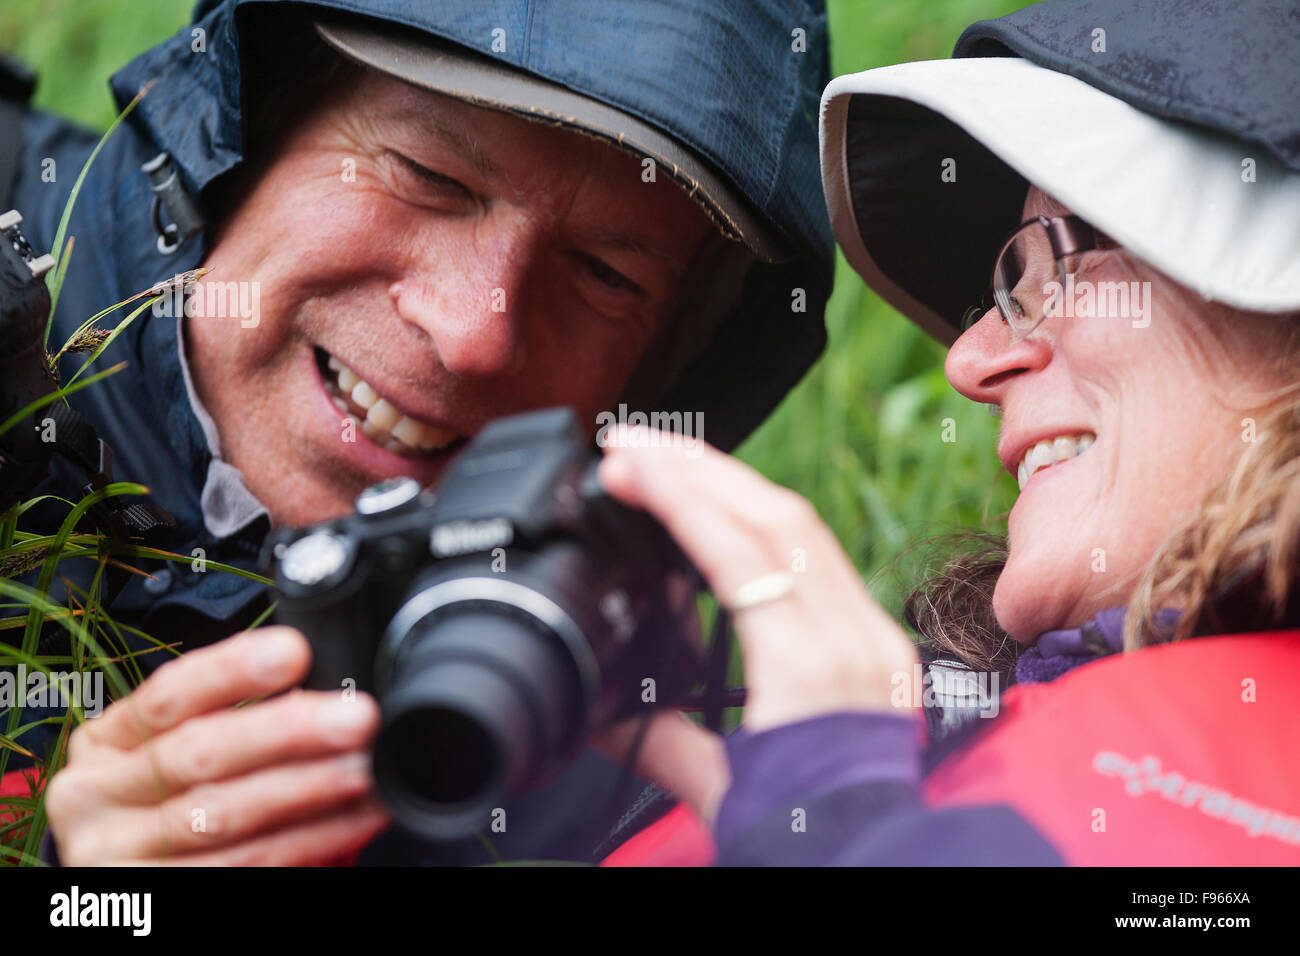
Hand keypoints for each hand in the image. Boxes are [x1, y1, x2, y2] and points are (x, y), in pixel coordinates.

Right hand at [44, 626, 391, 864]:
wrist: (118, 885)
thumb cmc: (159, 803)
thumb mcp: (163, 753)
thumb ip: (222, 718)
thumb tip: (312, 687)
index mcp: (106, 744)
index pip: (168, 695)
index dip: (231, 670)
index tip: (294, 652)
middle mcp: (100, 798)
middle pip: (199, 755)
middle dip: (287, 732)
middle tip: (356, 717)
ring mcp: (120, 855)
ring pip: (224, 817)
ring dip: (308, 790)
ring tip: (366, 771)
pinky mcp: (155, 898)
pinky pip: (245, 866)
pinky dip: (308, 841)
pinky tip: (349, 822)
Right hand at [592, 429, 919, 824]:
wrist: (882, 865)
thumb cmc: (809, 839)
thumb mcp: (717, 793)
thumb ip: (657, 742)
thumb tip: (597, 713)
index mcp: (808, 672)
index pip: (740, 551)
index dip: (679, 496)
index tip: (624, 464)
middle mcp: (852, 640)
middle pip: (779, 517)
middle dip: (700, 467)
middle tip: (632, 442)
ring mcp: (874, 637)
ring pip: (806, 528)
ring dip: (731, 485)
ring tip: (668, 463)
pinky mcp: (879, 644)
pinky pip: (823, 558)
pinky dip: (766, 523)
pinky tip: (726, 516)